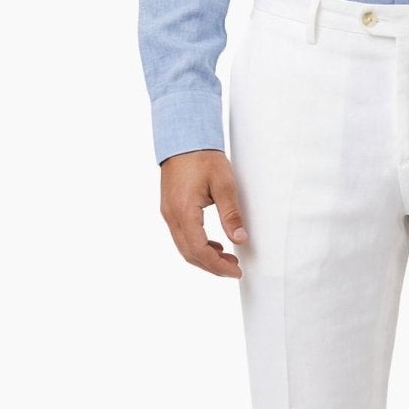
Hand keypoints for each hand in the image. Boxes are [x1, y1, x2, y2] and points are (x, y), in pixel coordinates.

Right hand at [160, 148, 248, 277]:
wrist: (183, 138)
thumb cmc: (204, 158)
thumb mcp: (224, 184)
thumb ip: (231, 214)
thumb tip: (240, 239)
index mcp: (184, 211)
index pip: (199, 250)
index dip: (217, 265)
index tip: (236, 270)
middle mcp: (171, 216)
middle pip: (189, 254)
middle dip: (212, 266)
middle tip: (234, 268)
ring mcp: (168, 213)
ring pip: (184, 247)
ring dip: (204, 257)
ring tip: (227, 258)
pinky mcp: (170, 209)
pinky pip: (181, 236)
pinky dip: (197, 245)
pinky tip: (214, 244)